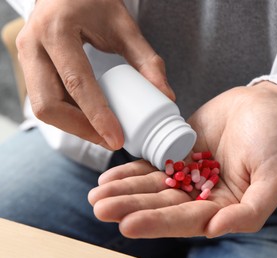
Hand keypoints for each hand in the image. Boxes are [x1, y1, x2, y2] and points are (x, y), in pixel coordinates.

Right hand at [17, 0, 174, 149]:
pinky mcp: (28, 67)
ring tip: (103, 133)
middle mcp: (33, 45)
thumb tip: (166, 96)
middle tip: (111, 140)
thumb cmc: (95, 2)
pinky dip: (67, 116)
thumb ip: (147, 60)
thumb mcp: (124, 26)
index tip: (116, 139)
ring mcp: (25, 57)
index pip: (76, 82)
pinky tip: (89, 120)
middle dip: (80, 129)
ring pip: (42, 108)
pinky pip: (44, 100)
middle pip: (48, 104)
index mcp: (57, 30)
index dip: (97, 115)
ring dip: (73, 126)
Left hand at [88, 81, 276, 237]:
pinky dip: (132, 171)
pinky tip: (109, 177)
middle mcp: (204, 195)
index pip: (187, 220)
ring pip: (153, 186)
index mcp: (225, 207)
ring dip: (125, 191)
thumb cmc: (276, 140)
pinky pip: (153, 164)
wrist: (266, 104)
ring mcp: (189, 174)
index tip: (128, 223)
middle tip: (100, 207)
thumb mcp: (275, 177)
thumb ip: (251, 209)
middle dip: (131, 207)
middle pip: (162, 205)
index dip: (158, 222)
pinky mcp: (179, 152)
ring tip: (97, 195)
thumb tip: (215, 229)